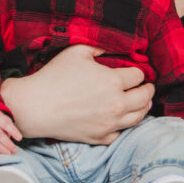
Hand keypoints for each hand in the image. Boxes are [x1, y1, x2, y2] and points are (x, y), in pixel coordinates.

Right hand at [0, 45, 154, 144]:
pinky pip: (121, 133)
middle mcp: (117, 104)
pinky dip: (123, 125)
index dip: (138, 71)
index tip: (135, 71)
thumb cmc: (54, 77)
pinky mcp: (100, 137)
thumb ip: (99, 46)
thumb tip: (114, 45)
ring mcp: (110, 124)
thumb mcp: (77, 52)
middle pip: (145, 98)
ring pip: (138, 117)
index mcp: (114, 81)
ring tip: (142, 103)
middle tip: (147, 87)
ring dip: (143, 108)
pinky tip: (121, 118)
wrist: (35, 107)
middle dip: (148, 90)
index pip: (139, 75)